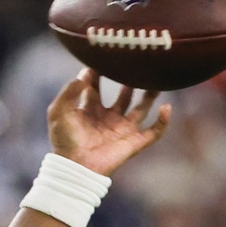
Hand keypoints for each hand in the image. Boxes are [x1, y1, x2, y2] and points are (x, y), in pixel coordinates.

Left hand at [48, 70, 171, 176]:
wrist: (75, 167)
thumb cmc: (64, 141)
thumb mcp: (59, 111)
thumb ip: (70, 91)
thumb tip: (85, 73)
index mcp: (90, 110)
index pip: (96, 87)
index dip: (98, 73)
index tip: (104, 58)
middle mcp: (108, 118)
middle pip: (123, 94)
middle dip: (129, 80)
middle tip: (135, 64)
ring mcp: (122, 130)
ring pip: (142, 108)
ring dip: (150, 95)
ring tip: (157, 78)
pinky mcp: (133, 143)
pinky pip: (154, 132)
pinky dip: (163, 122)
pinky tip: (166, 107)